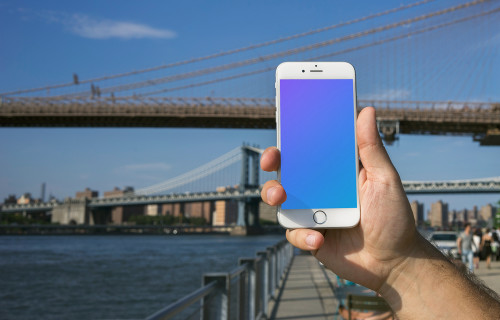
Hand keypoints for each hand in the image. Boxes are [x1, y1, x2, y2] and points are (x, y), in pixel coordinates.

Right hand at [260, 107, 419, 291]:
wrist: (394, 263)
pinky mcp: (309, 236)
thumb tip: (365, 110)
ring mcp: (312, 212)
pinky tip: (319, 239)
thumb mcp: (385, 179)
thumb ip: (371, 149)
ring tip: (282, 197)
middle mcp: (319, 189)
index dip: (294, 135)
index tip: (284, 124)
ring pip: (280, 199)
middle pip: (287, 170)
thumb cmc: (394, 218)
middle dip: (273, 161)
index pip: (310, 148)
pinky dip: (302, 235)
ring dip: (273, 193)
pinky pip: (293, 232)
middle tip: (271, 160)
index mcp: (336, 172)